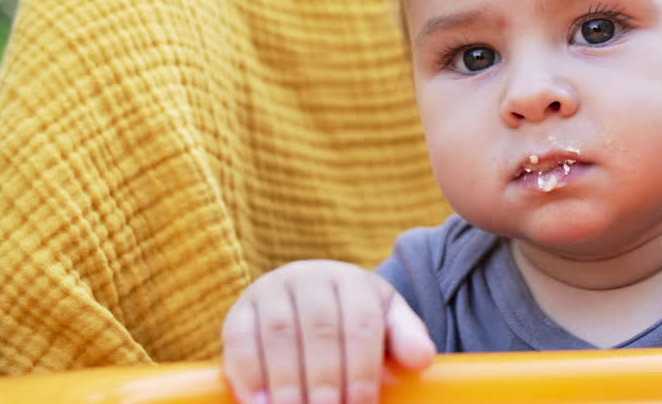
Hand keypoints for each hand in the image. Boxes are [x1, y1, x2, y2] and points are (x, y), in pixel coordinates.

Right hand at [222, 259, 435, 403]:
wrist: (308, 297)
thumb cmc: (354, 319)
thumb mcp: (385, 322)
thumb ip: (405, 338)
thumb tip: (423, 359)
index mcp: (351, 280)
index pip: (360, 324)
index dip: (362, 368)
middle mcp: (308, 277)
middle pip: (319, 330)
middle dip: (326, 380)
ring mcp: (269, 290)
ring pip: (279, 336)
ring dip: (288, 382)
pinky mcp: (238, 311)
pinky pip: (239, 341)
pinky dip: (248, 376)